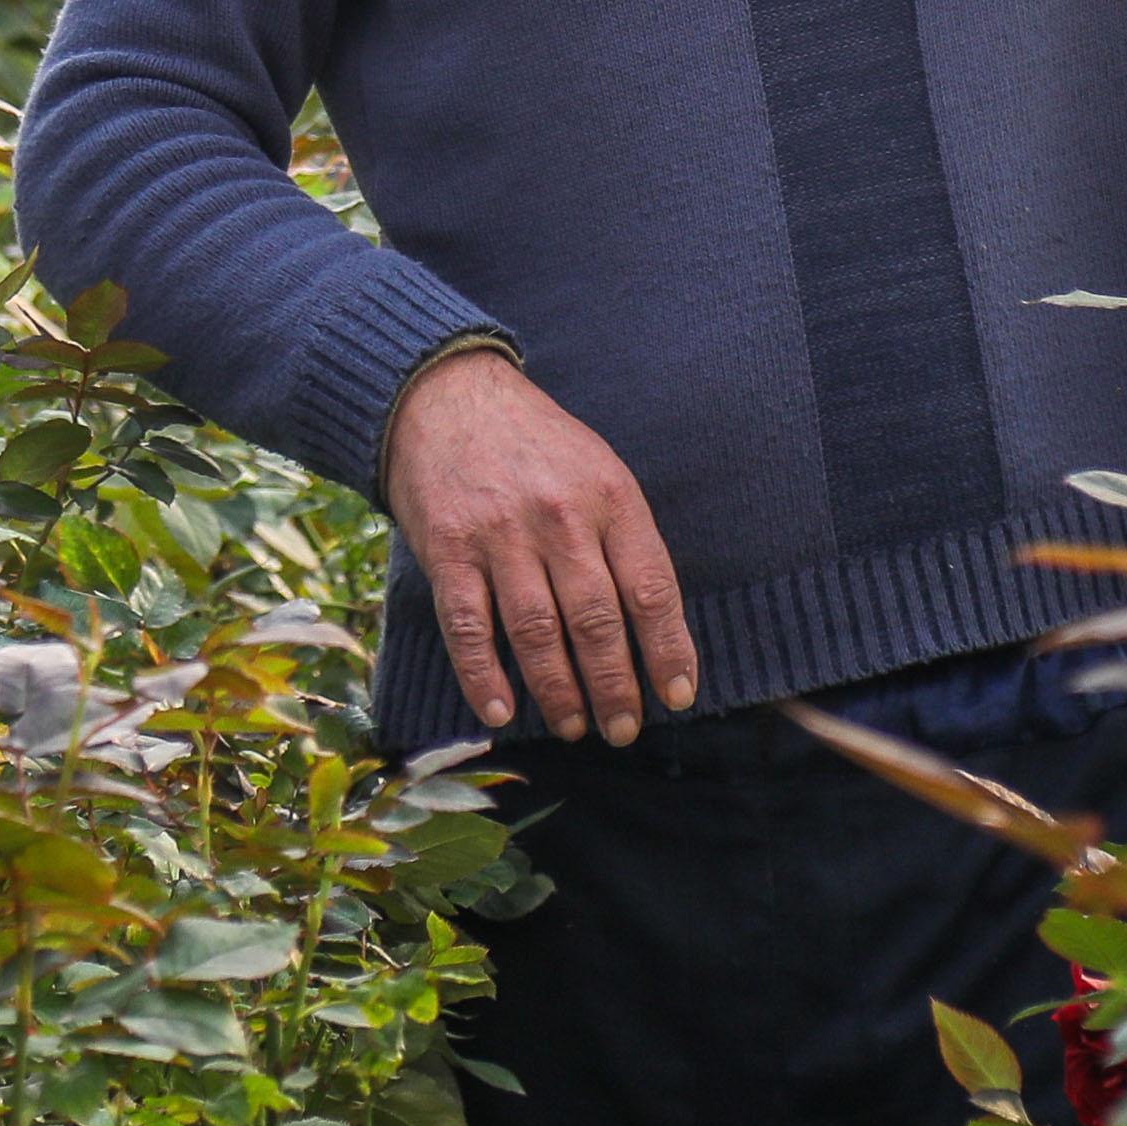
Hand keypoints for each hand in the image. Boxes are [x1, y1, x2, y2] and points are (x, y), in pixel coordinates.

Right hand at [380, 345, 700, 744]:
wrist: (448, 396)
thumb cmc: (536, 445)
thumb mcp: (599, 471)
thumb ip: (623, 538)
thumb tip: (652, 628)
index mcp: (610, 497)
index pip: (650, 588)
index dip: (668, 649)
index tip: (677, 696)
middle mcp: (560, 518)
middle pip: (596, 620)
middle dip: (615, 686)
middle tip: (623, 729)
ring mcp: (501, 535)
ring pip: (538, 633)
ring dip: (560, 691)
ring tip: (576, 726)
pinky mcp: (449, 550)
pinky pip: (469, 626)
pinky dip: (484, 675)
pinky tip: (502, 710)